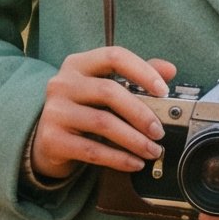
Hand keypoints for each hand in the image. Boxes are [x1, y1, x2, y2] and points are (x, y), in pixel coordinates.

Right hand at [31, 47, 177, 180]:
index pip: (113, 57)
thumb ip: (136, 76)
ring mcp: (55, 111)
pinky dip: (118, 159)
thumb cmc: (84, 109)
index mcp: (78, 64)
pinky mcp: (52, 139)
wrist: (48, 139)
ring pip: (102, 123)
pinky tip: (134, 163)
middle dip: (140, 113)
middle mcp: (63, 83)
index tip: (163, 91)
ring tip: (152, 150)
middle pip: (108, 91)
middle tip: (159, 131)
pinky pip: (92, 150)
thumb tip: (169, 70)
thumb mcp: (106, 87)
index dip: (142, 71)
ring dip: (134, 140)